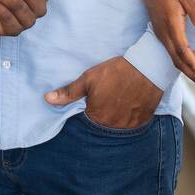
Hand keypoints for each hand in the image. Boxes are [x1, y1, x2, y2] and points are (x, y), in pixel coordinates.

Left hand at [45, 55, 161, 129]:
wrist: (147, 67)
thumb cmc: (115, 72)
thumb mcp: (89, 78)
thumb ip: (69, 92)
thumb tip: (47, 99)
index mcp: (97, 117)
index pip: (85, 124)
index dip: (85, 115)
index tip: (88, 106)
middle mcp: (113, 126)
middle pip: (101, 127)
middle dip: (100, 117)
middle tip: (104, 102)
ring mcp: (129, 125)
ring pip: (117, 127)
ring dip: (114, 119)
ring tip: (116, 103)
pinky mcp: (143, 121)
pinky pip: (131, 125)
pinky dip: (127, 118)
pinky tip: (127, 105)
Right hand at [140, 0, 194, 93]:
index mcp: (171, 25)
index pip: (182, 50)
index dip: (192, 65)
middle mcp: (165, 34)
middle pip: (179, 60)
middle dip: (193, 75)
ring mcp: (163, 35)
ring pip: (177, 58)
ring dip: (192, 69)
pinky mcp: (164, 35)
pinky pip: (175, 51)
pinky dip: (188, 59)